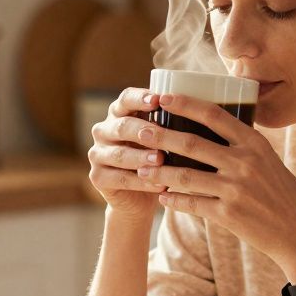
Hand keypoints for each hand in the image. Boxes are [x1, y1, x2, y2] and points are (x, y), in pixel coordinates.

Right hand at [87, 87, 169, 219]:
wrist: (142, 197)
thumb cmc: (158, 159)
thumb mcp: (164, 139)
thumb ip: (171, 124)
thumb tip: (198, 112)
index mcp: (119, 113)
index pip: (126, 98)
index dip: (140, 98)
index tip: (158, 100)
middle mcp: (104, 130)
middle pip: (122, 125)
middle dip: (143, 130)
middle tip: (161, 134)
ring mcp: (97, 154)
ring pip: (119, 153)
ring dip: (141, 157)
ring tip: (160, 160)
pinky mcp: (97, 177)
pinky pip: (119, 178)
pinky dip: (141, 182)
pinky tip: (159, 184)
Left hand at [135, 93, 295, 276]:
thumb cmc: (283, 194)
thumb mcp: (269, 161)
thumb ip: (244, 146)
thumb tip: (213, 130)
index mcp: (255, 143)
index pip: (214, 115)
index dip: (186, 104)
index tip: (163, 98)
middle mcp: (244, 162)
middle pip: (191, 143)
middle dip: (160, 136)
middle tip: (139, 131)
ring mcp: (235, 189)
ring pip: (185, 175)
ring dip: (159, 172)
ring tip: (141, 169)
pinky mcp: (228, 214)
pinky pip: (192, 204)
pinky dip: (174, 201)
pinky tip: (162, 198)